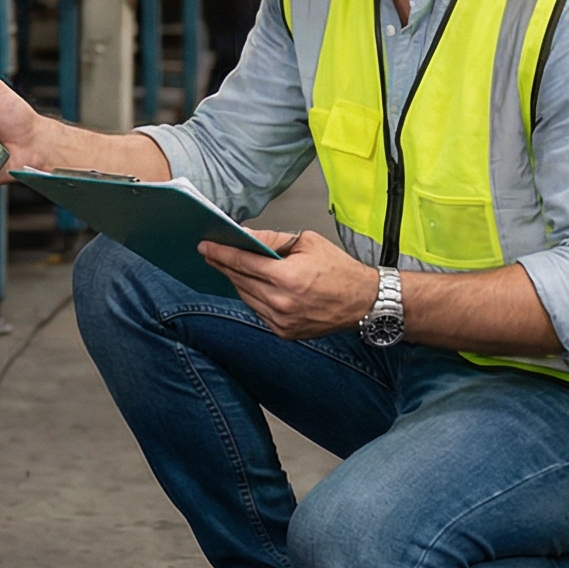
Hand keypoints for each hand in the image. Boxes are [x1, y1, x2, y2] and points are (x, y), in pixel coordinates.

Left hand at [201, 230, 380, 340]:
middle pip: (240, 280)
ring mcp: (281, 321)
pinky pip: (257, 310)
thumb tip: (245, 235)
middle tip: (210, 253)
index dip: (221, 253)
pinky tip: (249, 284)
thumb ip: (272, 239)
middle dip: (223, 265)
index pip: (243, 262)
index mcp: (288, 278)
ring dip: (235, 280)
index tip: (205, 246)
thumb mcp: (307, 243)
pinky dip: (251, 296)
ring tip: (227, 266)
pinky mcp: (284, 332)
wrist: (363, 302)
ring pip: (245, 296)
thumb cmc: (339, 270)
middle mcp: (281, 302)